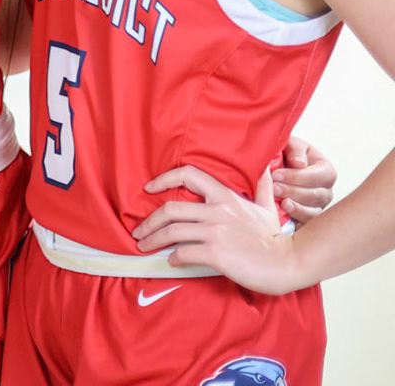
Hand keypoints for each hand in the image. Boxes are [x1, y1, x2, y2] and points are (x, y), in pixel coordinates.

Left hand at [133, 164, 308, 294]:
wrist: (289, 263)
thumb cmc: (275, 238)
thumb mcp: (267, 207)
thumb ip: (261, 186)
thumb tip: (266, 164)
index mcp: (225, 196)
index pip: (188, 174)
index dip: (164, 178)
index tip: (149, 188)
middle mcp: (218, 210)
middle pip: (170, 208)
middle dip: (149, 220)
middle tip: (138, 231)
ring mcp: (216, 232)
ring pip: (172, 231)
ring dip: (153, 239)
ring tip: (143, 246)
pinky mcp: (217, 253)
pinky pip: (184, 252)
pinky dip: (173, 257)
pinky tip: (171, 261)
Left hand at [276, 135, 335, 222]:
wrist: (277, 168)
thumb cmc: (286, 154)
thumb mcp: (291, 145)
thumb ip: (295, 150)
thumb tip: (299, 164)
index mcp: (326, 170)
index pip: (320, 176)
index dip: (298, 176)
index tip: (277, 174)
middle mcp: (326, 191)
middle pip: (317, 196)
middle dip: (294, 192)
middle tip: (275, 188)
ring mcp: (318, 207)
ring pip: (313, 212)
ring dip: (296, 208)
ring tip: (280, 203)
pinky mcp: (307, 219)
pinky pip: (306, 224)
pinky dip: (295, 220)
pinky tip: (284, 215)